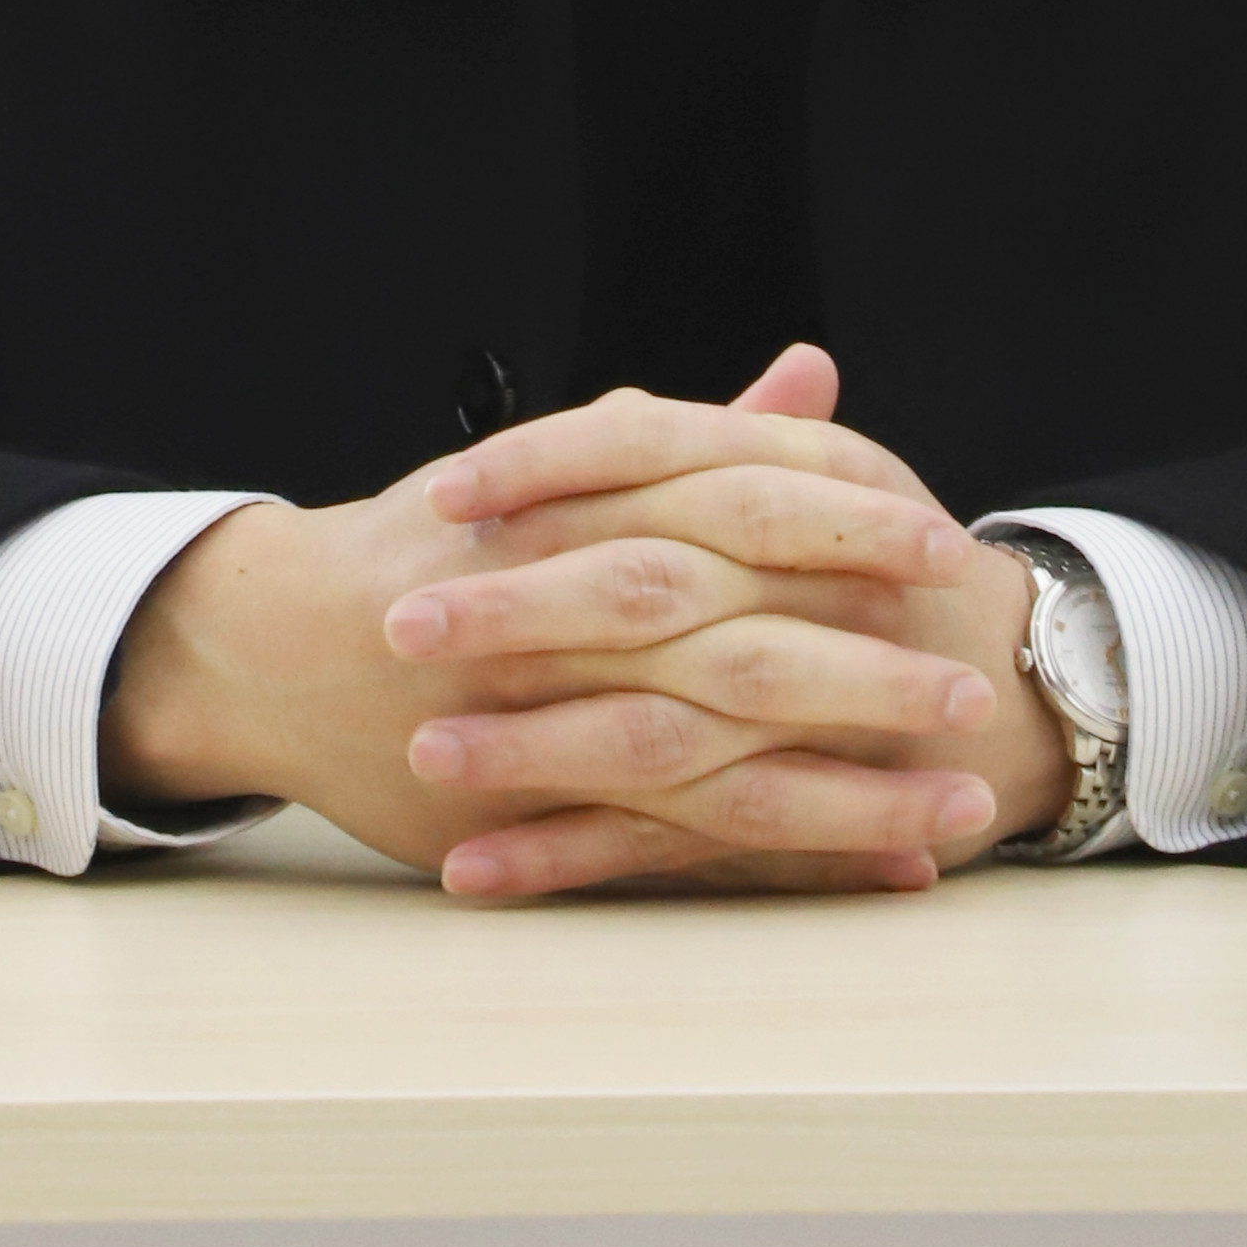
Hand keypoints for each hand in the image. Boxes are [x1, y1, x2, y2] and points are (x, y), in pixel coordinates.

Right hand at [99, 349, 1013, 890]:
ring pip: (715, 768)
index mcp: (583, 512)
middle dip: (864, 674)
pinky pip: (669, 851)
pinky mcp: (529, 812)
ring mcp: (545, 724)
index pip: (735, 507)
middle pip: (736, 645)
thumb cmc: (439, 542)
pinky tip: (874, 871)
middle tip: (967, 688)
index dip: (845, 526)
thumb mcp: (562, 465)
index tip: (941, 543)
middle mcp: (566, 617)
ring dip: (846, 793)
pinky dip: (775, 868)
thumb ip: (697, 432)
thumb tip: (814, 375)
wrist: (279, 641)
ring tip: (962, 810)